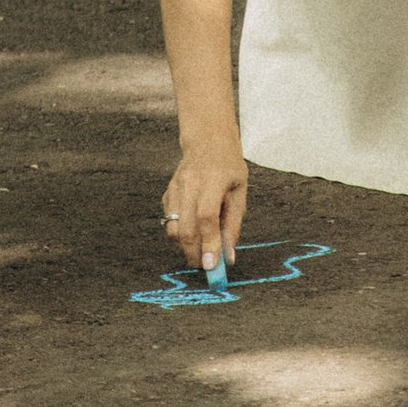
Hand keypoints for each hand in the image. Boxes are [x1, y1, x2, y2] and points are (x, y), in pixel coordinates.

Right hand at [162, 140, 246, 273]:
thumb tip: (228, 257)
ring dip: (185, 247)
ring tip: (199, 250)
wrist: (206, 139)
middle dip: (194, 253)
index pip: (206, 217)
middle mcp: (190, 183)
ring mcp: (175, 187)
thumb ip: (233, 225)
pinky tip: (193, 230)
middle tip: (205, 267)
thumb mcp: (240, 191)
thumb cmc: (228, 166)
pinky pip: (169, 221)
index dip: (208, 243)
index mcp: (213, 179)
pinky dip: (179, 233)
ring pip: (173, 228)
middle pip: (185, 227)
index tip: (211, 266)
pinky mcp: (167, 193)